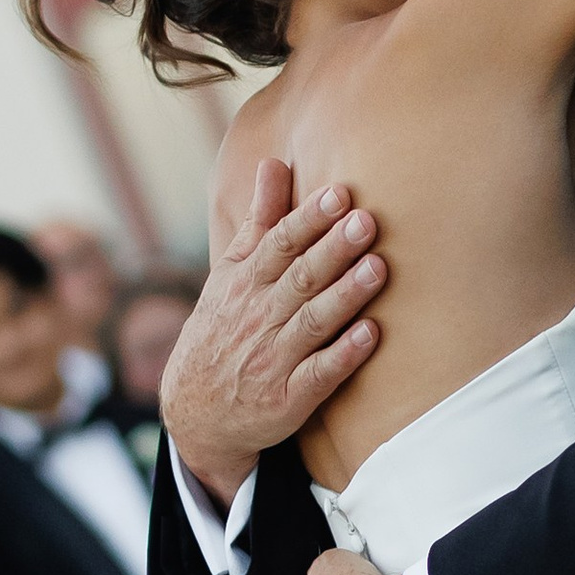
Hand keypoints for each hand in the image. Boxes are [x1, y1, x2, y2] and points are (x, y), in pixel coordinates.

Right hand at [160, 162, 387, 505]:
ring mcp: (273, 359)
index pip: (279, 244)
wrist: (195, 411)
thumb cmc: (225, 328)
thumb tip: (274, 162)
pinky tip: (372, 335)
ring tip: (378, 269)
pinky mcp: (288, 398)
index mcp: (246, 283)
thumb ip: (260, 221)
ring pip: (313, 322)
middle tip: (367, 221)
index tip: (340, 193)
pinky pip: (319, 374)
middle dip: (333, 250)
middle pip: (299, 277)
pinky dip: (344, 355)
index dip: (309, 219)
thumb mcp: (232, 273)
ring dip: (345, 296)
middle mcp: (259, 317)